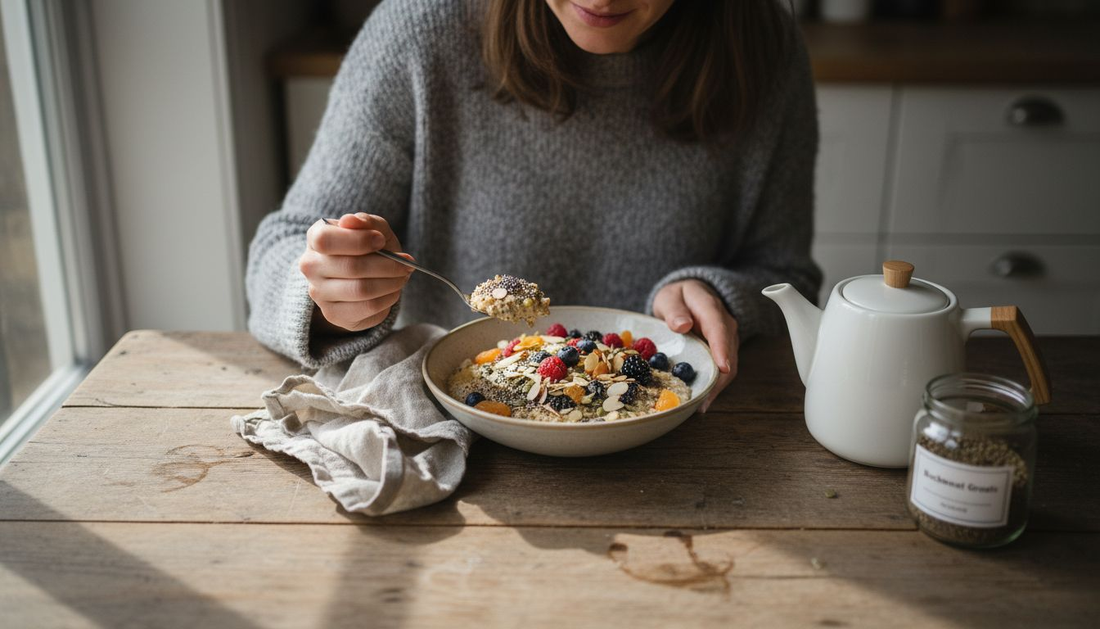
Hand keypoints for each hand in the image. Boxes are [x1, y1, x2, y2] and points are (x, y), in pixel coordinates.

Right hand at [299, 212, 413, 332]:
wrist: (366, 277)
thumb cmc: (369, 248)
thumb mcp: (373, 229)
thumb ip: (366, 222)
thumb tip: (350, 220)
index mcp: (315, 238)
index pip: (326, 240)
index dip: (359, 240)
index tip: (381, 240)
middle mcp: (310, 266)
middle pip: (351, 267)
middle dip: (387, 265)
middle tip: (406, 263)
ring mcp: (319, 292)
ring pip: (361, 290)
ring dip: (391, 282)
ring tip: (402, 276)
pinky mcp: (333, 313)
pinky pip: (367, 307)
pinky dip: (388, 298)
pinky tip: (393, 290)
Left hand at [652, 279, 738, 412]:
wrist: (691, 296)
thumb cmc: (678, 298)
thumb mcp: (670, 298)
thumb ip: (674, 310)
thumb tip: (682, 325)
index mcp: (710, 307)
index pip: (719, 328)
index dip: (721, 348)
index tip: (722, 367)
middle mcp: (725, 324)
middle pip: (728, 353)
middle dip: (718, 377)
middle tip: (703, 399)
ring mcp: (728, 339)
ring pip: (729, 365)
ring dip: (716, 386)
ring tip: (701, 405)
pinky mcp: (724, 351)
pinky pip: (723, 370)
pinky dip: (714, 385)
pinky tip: (702, 401)